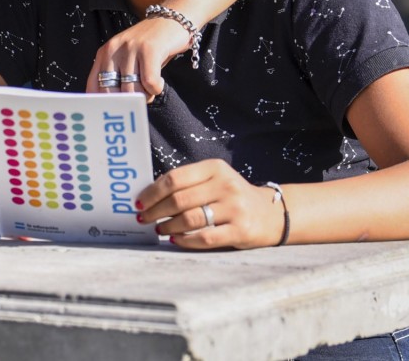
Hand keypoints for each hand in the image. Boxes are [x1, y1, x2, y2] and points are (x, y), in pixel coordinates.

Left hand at [88, 16, 193, 99]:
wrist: (173, 18)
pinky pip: (149, 83)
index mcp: (104, 53)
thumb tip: (112, 107)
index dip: (100, 104)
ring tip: (151, 87)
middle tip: (139, 99)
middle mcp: (113, 50)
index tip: (109, 115)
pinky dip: (156, 89)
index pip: (93, 86)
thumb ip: (117, 77)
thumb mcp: (128, 59)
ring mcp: (131, 48)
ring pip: (132, 90)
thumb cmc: (150, 47)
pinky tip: (159, 82)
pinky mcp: (149, 49)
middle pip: (112, 92)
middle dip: (126, 102)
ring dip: (144, 96)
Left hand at [135, 159, 284, 249]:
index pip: (175, 178)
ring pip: (189, 219)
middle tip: (143, 219)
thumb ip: (188, 184)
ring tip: (158, 229)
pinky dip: (185, 240)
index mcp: (215, 168)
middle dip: (155, 211)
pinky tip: (175, 239)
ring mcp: (235, 208)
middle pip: (179, 199)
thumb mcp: (214, 180)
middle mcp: (226, 185)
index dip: (152, 192)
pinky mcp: (240, 230)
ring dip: (167, 226)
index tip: (138, 202)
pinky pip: (205, 238)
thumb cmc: (231, 196)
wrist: (270, 214)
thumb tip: (149, 197)